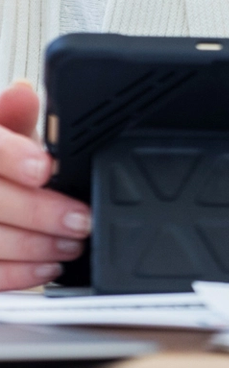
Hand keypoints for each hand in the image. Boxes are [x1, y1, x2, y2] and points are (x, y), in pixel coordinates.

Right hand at [0, 81, 90, 288]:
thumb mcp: (1, 133)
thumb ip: (14, 116)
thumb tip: (22, 93)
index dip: (13, 156)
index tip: (45, 168)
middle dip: (40, 212)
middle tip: (81, 219)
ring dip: (34, 247)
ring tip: (72, 244)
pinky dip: (18, 274)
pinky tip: (47, 266)